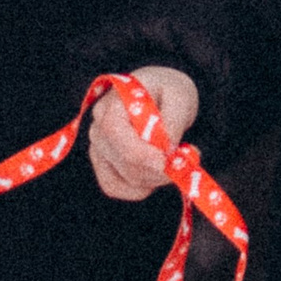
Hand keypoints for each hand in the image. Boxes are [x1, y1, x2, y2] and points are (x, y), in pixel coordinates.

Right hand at [88, 66, 201, 199]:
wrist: (161, 95)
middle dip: (155, 169)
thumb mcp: (180, 96)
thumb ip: (174, 121)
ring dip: (153, 178)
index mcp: (114, 101)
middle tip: (182, 161)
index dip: (138, 152)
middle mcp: (98, 125)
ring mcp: (98, 147)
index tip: (165, 162)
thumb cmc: (169, 91)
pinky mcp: (102, 165)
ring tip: (172, 160)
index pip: (113, 130)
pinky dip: (139, 188)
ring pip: (122, 178)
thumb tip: (167, 150)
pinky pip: (115, 187)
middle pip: (121, 159)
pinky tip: (155, 174)